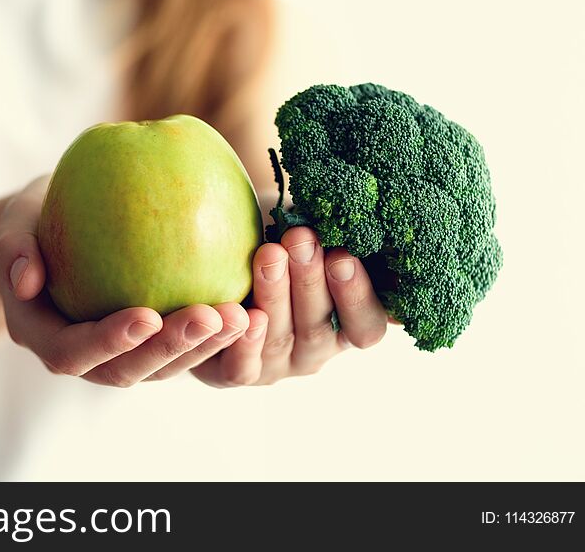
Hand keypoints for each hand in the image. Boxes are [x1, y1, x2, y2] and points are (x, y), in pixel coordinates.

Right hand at [0, 177, 262, 386]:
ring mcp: (125, 351)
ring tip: (244, 315)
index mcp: (47, 336)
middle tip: (214, 318)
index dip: (109, 342)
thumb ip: (14, 247)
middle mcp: (88, 356)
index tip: (147, 315)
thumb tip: (26, 277)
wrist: (60, 225)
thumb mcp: (15, 220)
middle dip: (172, 350)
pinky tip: (255, 303)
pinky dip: (217, 333)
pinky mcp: (157, 338)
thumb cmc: (36, 217)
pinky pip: (187, 343)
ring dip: (205, 347)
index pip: (73, 353)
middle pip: (128, 370)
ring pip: (165, 366)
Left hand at [192, 226, 388, 386]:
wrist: (219, 262)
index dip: (357, 295)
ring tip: (269, 255)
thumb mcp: (309, 239)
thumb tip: (358, 210)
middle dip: (310, 280)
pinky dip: (244, 342)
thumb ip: (333, 235)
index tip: (342, 255)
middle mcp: (317, 351)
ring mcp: (278, 366)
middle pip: (320, 327)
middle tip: (301, 239)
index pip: (366, 326)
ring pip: (280, 338)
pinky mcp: (239, 373)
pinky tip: (242, 313)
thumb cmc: (279, 245)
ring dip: (276, 295)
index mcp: (346, 325)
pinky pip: (242, 367)